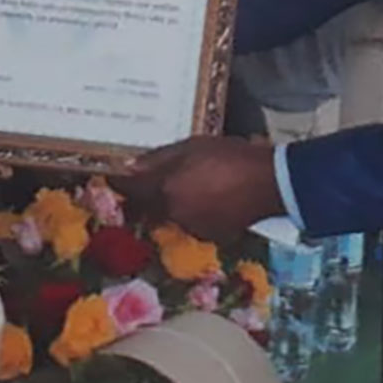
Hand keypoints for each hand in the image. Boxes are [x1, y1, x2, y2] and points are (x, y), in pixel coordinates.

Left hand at [117, 137, 283, 245]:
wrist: (269, 182)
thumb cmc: (230, 156)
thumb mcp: (192, 146)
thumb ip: (159, 158)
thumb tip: (130, 166)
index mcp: (165, 189)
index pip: (130, 188)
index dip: (119, 181)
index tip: (112, 175)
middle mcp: (173, 214)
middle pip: (148, 206)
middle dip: (146, 195)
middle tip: (153, 180)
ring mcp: (192, 228)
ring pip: (170, 215)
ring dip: (172, 204)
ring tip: (190, 186)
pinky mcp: (211, 236)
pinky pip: (192, 223)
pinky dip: (193, 213)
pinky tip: (209, 199)